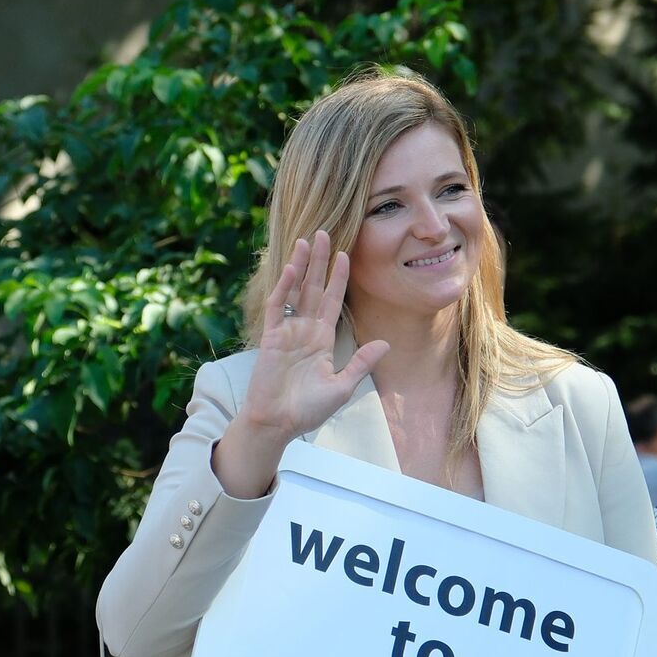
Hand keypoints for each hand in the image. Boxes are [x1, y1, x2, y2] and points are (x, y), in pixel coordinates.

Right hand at [240, 230, 388, 443]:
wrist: (278, 424)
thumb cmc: (307, 410)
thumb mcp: (341, 386)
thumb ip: (361, 363)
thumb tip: (385, 344)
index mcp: (321, 339)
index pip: (333, 301)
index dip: (339, 278)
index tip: (346, 255)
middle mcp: (304, 330)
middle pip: (314, 288)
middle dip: (321, 261)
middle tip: (326, 232)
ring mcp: (287, 331)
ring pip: (296, 290)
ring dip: (301, 266)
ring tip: (308, 239)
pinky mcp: (271, 337)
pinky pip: (277, 307)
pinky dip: (284, 287)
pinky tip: (291, 268)